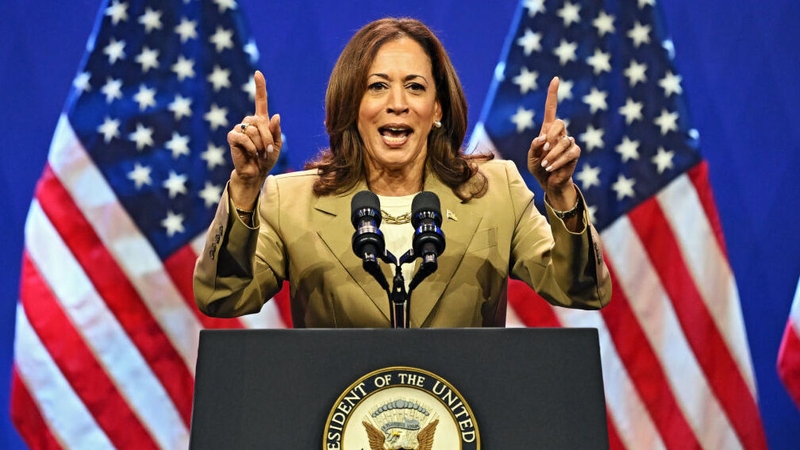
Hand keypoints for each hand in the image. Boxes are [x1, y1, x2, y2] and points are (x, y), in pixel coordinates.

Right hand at [227, 70, 282, 208]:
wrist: (255, 173)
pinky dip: (251, 148)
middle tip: (268, 151)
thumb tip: (276, 116)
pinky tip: (250, 154)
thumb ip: (276, 131)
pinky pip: (243, 138)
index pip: (260, 101)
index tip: (258, 73)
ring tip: (258, 153)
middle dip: (268, 138)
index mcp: (261, 121)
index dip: (260, 87)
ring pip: (253, 131)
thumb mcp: (276, 145)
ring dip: (260, 145)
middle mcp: (249, 122)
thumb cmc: (266, 159)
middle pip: (260, 122)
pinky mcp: (232, 137)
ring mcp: (239, 128)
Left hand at [527, 77, 579, 205]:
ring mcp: (569, 142)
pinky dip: (558, 161)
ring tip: (545, 164)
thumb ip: (534, 147)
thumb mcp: (531, 158)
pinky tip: (551, 168)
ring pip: (564, 141)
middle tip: (544, 149)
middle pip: (559, 123)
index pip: (551, 109)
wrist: (548, 182)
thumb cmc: (539, 168)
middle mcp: (560, 133)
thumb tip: (543, 138)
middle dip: (551, 135)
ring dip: (552, 154)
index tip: (556, 79)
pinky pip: (570, 152)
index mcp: (547, 130)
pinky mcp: (575, 153)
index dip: (553, 94)